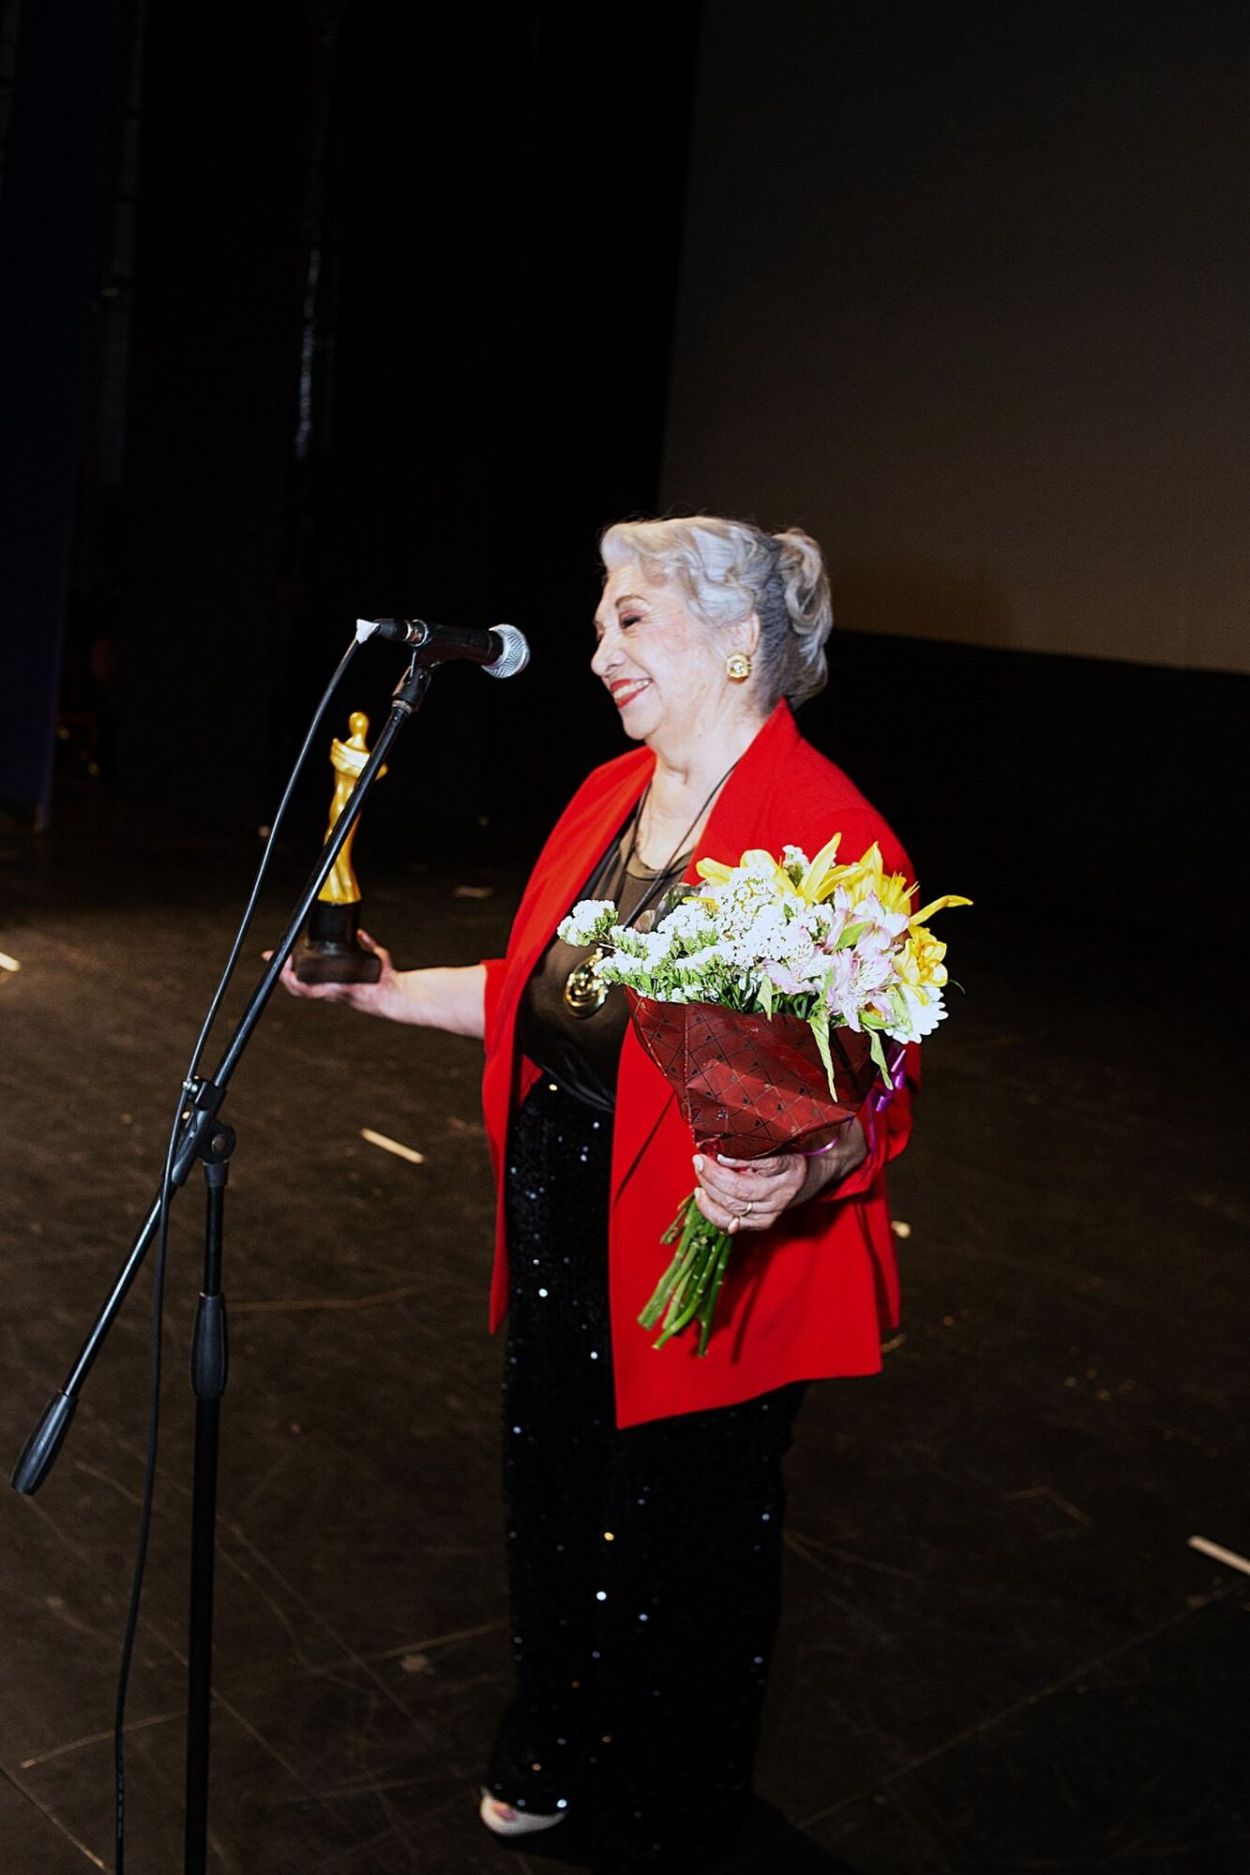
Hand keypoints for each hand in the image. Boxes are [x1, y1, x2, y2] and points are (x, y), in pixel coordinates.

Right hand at [264, 929, 400, 1016]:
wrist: (395, 991)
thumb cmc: (385, 978)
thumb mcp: (373, 955)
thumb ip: (366, 943)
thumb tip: (359, 932)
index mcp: (333, 981)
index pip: (305, 975)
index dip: (287, 968)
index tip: (273, 956)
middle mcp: (330, 989)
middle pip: (297, 985)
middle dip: (282, 973)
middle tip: (277, 960)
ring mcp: (334, 993)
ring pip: (302, 990)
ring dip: (289, 979)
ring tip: (284, 967)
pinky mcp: (339, 993)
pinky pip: (318, 991)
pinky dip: (305, 984)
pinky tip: (297, 976)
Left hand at [692, 1118, 866, 1233]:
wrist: (814, 1174)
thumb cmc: (791, 1151)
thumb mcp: (782, 1140)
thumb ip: (756, 1141)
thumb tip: (718, 1138)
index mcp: (791, 1166)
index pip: (764, 1164)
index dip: (737, 1161)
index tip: (719, 1153)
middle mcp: (783, 1191)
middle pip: (742, 1190)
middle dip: (713, 1177)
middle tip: (698, 1160)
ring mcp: (774, 1211)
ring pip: (734, 1209)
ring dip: (709, 1194)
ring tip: (698, 1177)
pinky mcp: (764, 1224)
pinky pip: (732, 1225)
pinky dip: (712, 1213)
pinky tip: (701, 1197)